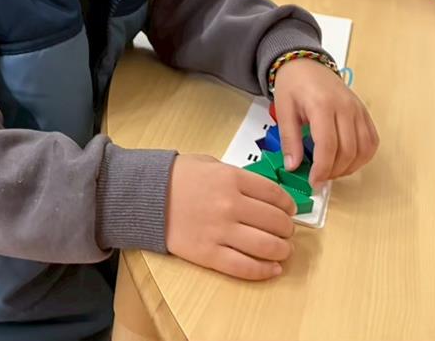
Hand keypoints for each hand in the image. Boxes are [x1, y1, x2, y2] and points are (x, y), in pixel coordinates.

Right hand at [165, 154, 294, 279]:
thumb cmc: (176, 177)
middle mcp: (230, 204)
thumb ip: (237, 176)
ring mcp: (219, 231)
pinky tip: (273, 269)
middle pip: (275, 221)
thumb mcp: (210, 163)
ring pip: (266, 246)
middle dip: (287, 229)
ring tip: (283, 250)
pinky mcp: (208, 254)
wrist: (143, 196)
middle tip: (287, 231)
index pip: (275, 194)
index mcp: (232, 178)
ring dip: (282, 250)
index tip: (291, 210)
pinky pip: (244, 267)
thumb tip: (262, 193)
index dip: (288, 204)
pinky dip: (264, 271)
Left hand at [272, 58, 378, 185]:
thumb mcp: (283, 110)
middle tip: (319, 178)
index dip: (322, 169)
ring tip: (331, 170)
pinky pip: (371, 140)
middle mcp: (345, 107)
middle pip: (348, 150)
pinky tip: (347, 160)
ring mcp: (358, 110)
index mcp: (322, 105)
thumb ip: (289, 139)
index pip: (328, 146)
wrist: (306, 63)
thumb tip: (293, 166)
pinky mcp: (364, 112)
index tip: (314, 182)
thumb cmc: (293, 84)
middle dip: (334, 171)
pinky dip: (363, 156)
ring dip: (349, 167)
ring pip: (364, 149)